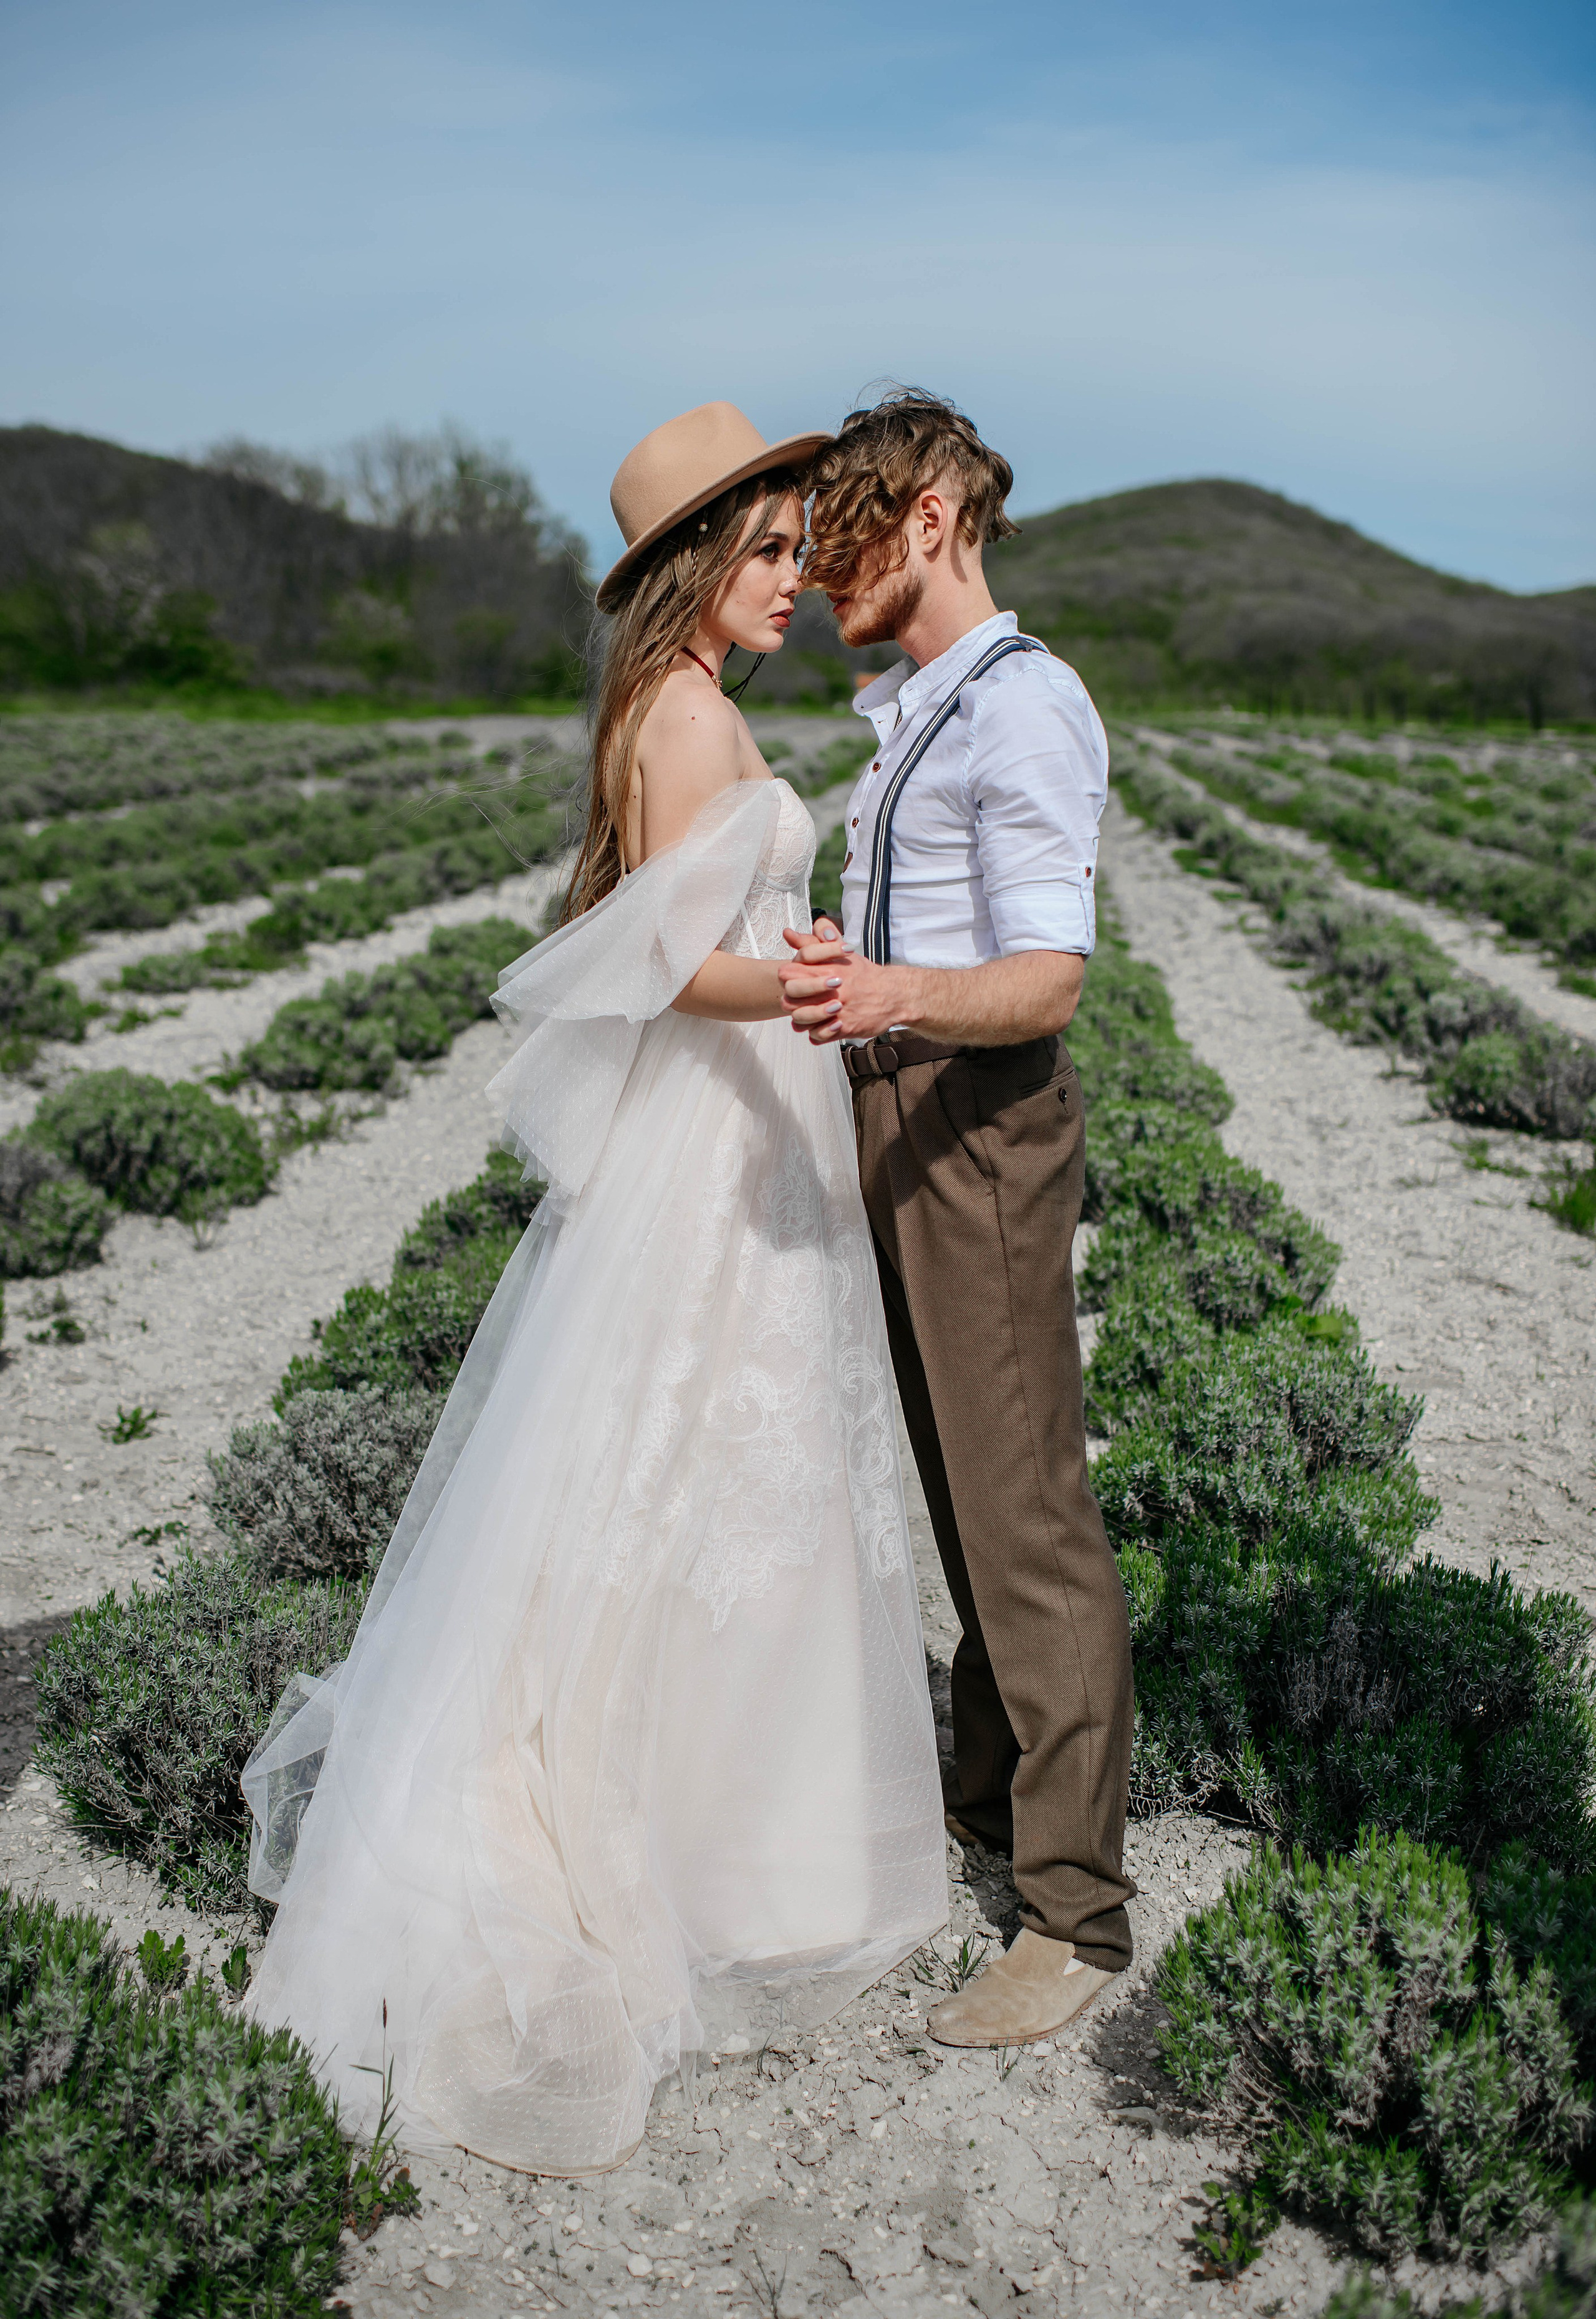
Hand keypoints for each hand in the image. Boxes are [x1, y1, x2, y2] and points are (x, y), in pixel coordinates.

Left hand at [779, 923, 910, 1044]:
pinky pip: (817, 1036)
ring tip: (810, 1014)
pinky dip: (816, 1033)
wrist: (894, 994)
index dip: (787, 978)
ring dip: (802, 1018)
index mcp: (827, 969)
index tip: (795, 979)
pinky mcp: (845, 1028)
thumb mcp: (839, 951)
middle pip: (790, 999)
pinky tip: (823, 1025)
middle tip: (799, 1000)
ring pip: (800, 1020)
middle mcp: (832, 990)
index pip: (789, 973)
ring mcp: (838, 1011)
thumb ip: (812, 941)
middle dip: (791, 1000)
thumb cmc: (863, 973)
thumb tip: (788, 933)